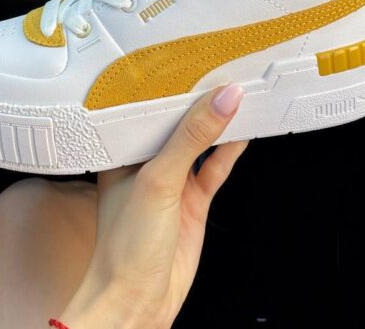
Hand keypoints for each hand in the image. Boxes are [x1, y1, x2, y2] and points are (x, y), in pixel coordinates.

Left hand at [59, 83, 246, 328]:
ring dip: (218, 125)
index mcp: (123, 152)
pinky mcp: (192, 201)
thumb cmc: (126, 244)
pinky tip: (240, 134)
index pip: (149, 109)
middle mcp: (146, 164)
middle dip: (198, 102)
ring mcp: (171, 182)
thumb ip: (191, 138)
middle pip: (177, 124)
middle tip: (222, 73)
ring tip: (238, 97)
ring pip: (199, 144)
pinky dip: (228, 152)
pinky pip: (213, 169)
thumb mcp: (159, 179)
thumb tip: (222, 100)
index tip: (193, 64)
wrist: (139, 300)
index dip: (171, 87)